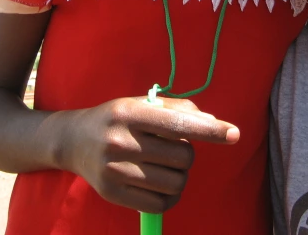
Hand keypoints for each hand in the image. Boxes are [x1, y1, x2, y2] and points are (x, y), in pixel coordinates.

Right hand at [63, 97, 238, 212]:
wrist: (73, 141)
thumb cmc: (117, 118)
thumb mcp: (141, 103)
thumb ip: (177, 109)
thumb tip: (212, 123)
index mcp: (130, 114)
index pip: (178, 124)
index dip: (210, 130)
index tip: (234, 134)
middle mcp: (121, 142)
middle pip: (183, 157)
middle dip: (188, 154)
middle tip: (171, 148)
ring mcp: (115, 170)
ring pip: (176, 182)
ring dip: (180, 176)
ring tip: (165, 166)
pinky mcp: (113, 194)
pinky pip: (161, 204)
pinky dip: (170, 195)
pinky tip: (160, 183)